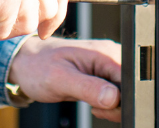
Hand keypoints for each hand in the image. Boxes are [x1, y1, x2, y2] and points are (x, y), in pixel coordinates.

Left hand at [7, 37, 122, 120]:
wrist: (27, 63)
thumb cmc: (38, 66)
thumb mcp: (60, 79)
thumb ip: (88, 88)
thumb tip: (113, 97)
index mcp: (105, 53)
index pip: (131, 79)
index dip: (122, 98)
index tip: (101, 104)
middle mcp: (110, 56)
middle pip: (131, 88)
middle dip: (115, 104)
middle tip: (92, 104)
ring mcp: (108, 66)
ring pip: (124, 94)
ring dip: (109, 105)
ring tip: (87, 99)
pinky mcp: (103, 76)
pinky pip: (115, 95)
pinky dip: (105, 104)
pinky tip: (91, 100)